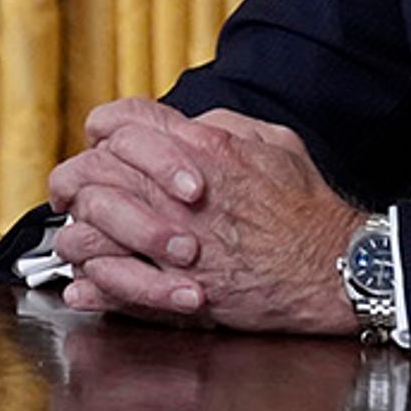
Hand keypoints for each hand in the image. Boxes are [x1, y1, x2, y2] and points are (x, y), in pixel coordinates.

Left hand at [42, 101, 365, 334]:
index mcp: (200, 146)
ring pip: (89, 228)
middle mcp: (177, 191)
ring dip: (79, 233)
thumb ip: (223, 126)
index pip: (121, 122)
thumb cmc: (308, 209)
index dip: (103, 133)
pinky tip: (86, 285)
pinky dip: (92, 284)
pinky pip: (111, 283)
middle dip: (77, 182)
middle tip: (76, 194)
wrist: (335, 268)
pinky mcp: (176, 288)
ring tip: (82, 241)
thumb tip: (188, 125)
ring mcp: (172, 242)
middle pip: (91, 171)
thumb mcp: (272, 142)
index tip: (100, 146)